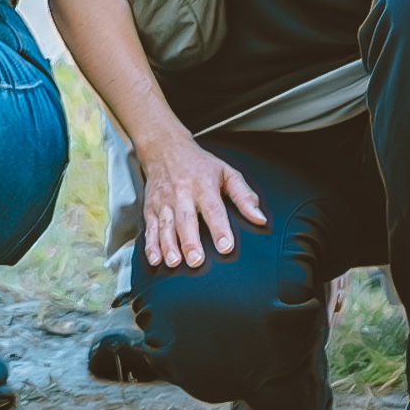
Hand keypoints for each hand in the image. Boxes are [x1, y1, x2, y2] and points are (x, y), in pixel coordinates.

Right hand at [133, 127, 264, 271]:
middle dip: (190, 242)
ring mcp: (164, 202)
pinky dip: (151, 244)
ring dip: (169, 245)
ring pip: (166, 226)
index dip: (220, 228)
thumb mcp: (226, 172)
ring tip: (174, 262)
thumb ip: (244, 196)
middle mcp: (182, 194)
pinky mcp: (150, 208)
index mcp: (203, 186)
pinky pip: (150, 228)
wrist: (164, 147)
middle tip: (196, 260)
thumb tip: (259, 218)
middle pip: (186, 220)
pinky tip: (154, 259)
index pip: (213, 209)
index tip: (225, 246)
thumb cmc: (199, 164)